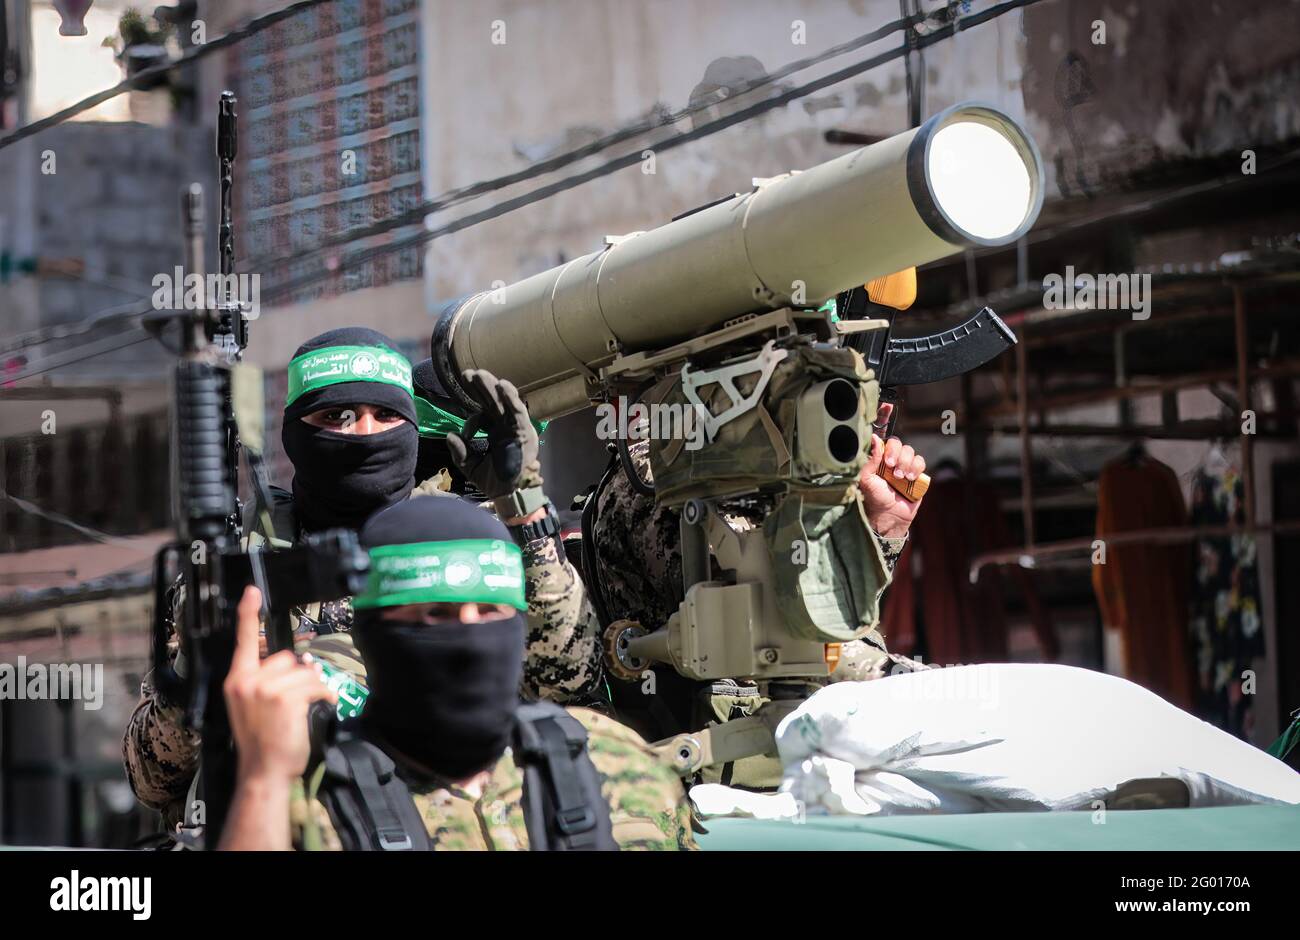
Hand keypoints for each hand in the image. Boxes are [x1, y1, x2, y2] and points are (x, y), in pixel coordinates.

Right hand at [223, 586, 335, 784]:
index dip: (247, 614)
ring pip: (304, 672)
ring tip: (301, 711)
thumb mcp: (250, 707)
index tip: (251, 592)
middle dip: (297, 676)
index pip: (242, 642)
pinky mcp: (285, 698)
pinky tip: (316, 709)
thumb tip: (299, 664)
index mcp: (236, 681)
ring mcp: (266, 689)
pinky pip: (316, 685)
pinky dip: (324, 695)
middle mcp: (248, 681)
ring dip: (313, 688)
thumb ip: (264, 682)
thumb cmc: (261, 742)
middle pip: (287, 657)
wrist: (263, 771)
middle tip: (292, 703)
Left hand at [445, 369, 541, 498]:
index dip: (471, 420)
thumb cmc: (492, 482)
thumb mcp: (470, 465)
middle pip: (493, 402)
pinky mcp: (524, 432)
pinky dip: (511, 399)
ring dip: (494, 387)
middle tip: (468, 373)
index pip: (482, 415)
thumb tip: (449, 435)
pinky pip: (518, 412)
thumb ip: (459, 451)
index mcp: (494, 432)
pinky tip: (502, 386)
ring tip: (481, 374)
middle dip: (481, 388)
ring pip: (505, 402)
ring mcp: (516, 428)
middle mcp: (506, 427)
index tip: (464, 433)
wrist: (508, 495)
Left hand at [858, 404, 925, 539]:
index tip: (887, 405)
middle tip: (890, 466)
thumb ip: (868, 459)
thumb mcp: (865, 479)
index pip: (880, 432)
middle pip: (897, 441)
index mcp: (875, 456)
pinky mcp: (916, 473)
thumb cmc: (873, 498)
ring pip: (910, 451)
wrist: (890, 516)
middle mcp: (890, 457)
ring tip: (899, 478)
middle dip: (895, 452)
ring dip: (905, 463)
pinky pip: (920, 461)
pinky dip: (915, 469)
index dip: (883, 417)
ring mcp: (904, 464)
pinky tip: (908, 479)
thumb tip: (875, 438)